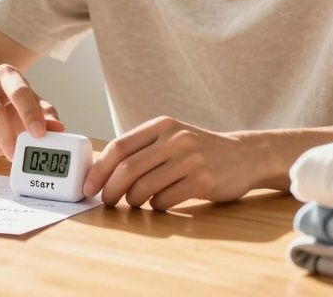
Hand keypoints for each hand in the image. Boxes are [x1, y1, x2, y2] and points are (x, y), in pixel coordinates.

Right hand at [0, 64, 64, 158]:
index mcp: (7, 75)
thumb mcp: (28, 101)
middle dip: (8, 140)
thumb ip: (46, 114)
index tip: (39, 134)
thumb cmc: (6, 101)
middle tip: (17, 155)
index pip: (19, 92)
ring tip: (3, 149)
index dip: (30, 115)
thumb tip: (58, 129)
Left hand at [82, 116, 261, 209]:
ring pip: (144, 188)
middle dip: (111, 190)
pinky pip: (165, 200)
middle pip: (128, 169)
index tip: (88, 186)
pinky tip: (160, 203)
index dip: (99, 169)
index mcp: (162, 125)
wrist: (244, 155)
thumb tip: (102, 172)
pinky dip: (156, 206)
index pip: (120, 146)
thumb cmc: (198, 150)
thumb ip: (142, 148)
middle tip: (107, 201)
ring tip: (135, 202)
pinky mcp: (203, 181)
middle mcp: (175, 139)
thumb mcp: (172, 137)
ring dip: (133, 201)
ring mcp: (191, 159)